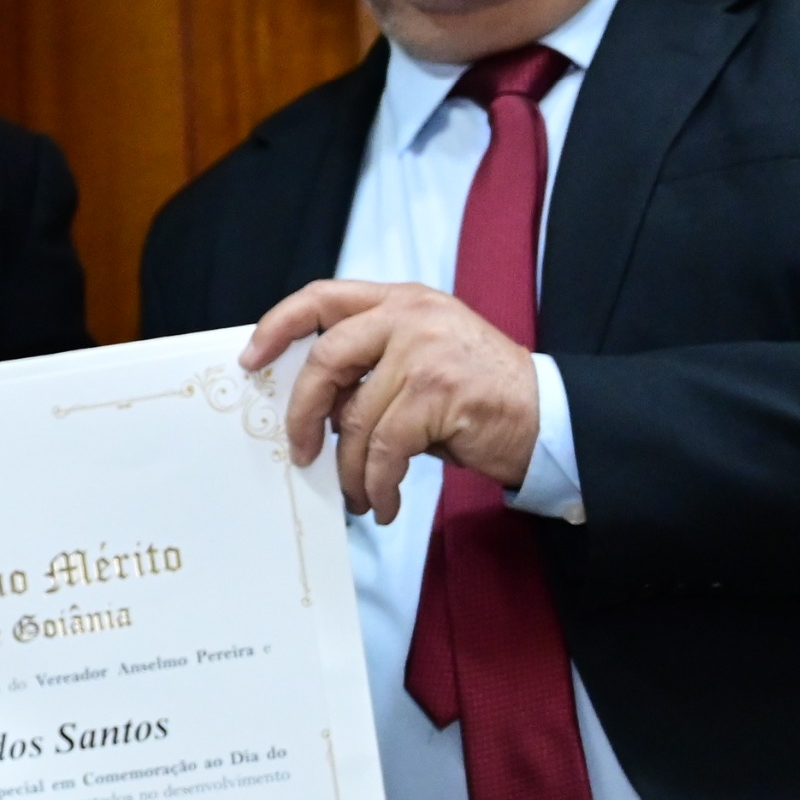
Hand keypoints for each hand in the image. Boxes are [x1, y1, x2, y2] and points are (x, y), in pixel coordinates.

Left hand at [241, 280, 541, 523]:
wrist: (548, 417)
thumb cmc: (477, 397)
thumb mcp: (422, 359)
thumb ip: (370, 365)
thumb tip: (309, 406)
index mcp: (401, 301)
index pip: (322, 297)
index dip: (279, 325)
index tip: (252, 359)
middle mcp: (411, 315)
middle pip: (325, 359)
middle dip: (302, 414)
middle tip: (299, 452)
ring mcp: (426, 350)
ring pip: (354, 418)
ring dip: (350, 468)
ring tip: (359, 493)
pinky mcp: (439, 392)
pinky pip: (384, 449)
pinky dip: (378, 484)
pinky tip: (384, 502)